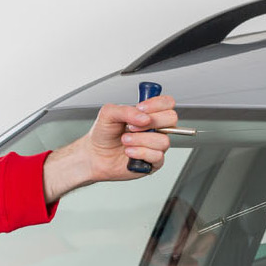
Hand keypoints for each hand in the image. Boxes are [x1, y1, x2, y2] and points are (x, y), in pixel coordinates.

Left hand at [42, 96, 176, 202]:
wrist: (94, 155)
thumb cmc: (103, 135)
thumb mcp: (108, 114)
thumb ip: (126, 110)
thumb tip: (144, 117)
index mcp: (148, 114)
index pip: (167, 103)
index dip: (157, 104)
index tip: (140, 108)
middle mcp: (155, 129)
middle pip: (171, 119)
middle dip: (150, 122)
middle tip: (131, 126)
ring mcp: (156, 146)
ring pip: (163, 140)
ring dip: (140, 140)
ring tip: (125, 141)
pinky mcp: (153, 162)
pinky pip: (157, 156)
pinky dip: (140, 153)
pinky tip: (129, 152)